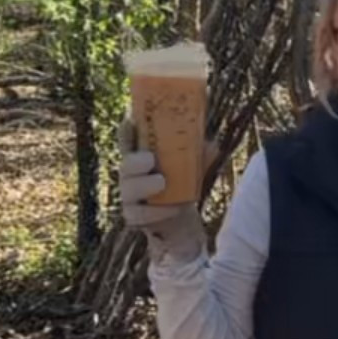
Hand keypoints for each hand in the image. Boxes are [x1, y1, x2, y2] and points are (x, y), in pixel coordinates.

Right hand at [118, 116, 205, 261]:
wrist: (179, 218)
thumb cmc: (182, 184)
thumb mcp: (194, 167)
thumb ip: (200, 154)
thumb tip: (211, 146)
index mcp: (141, 156)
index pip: (128, 139)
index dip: (127, 130)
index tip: (131, 120)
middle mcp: (130, 174)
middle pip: (125, 164)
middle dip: (135, 161)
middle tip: (150, 159)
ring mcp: (130, 195)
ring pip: (128, 190)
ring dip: (144, 185)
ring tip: (162, 182)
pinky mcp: (133, 216)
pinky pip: (138, 214)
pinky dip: (156, 212)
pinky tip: (172, 209)